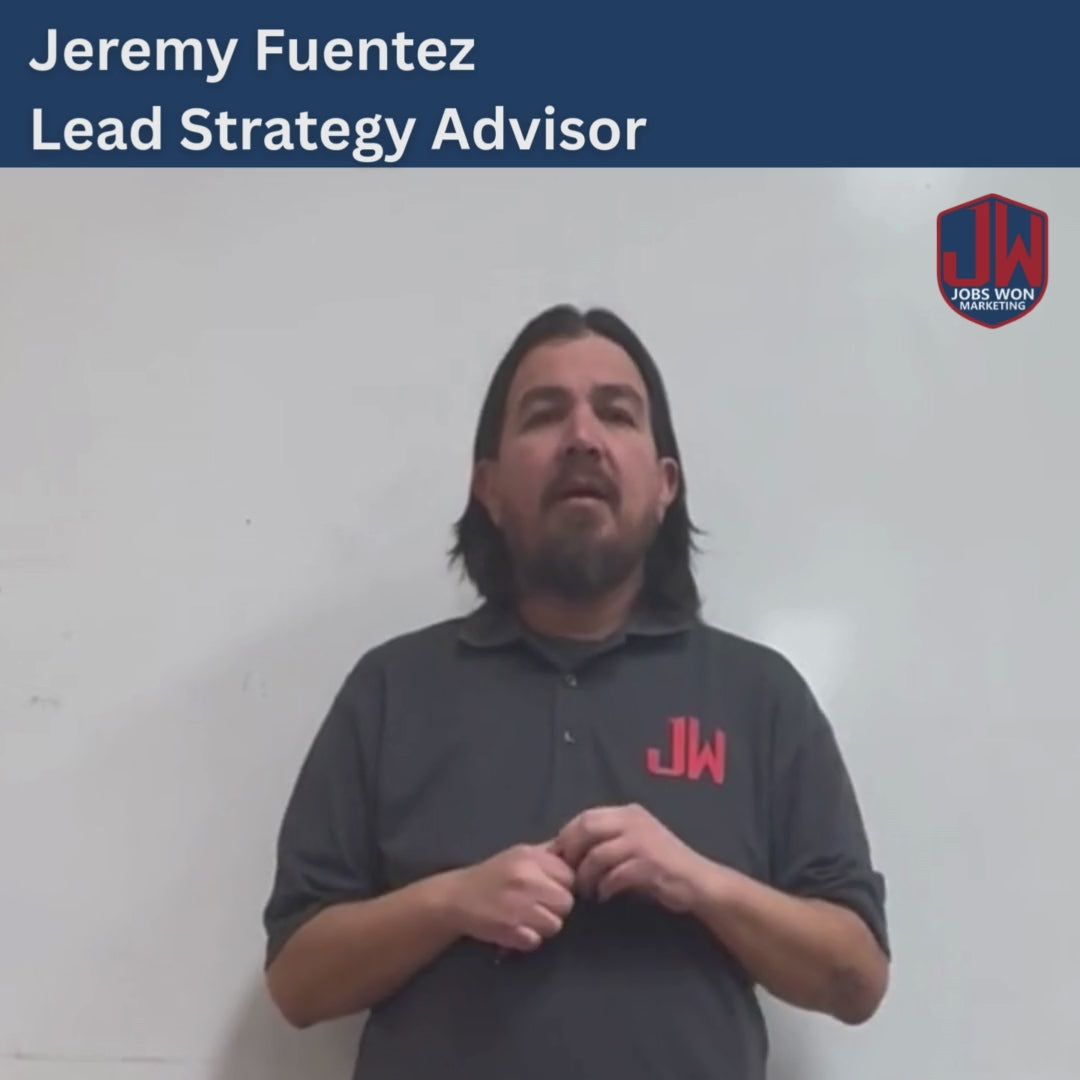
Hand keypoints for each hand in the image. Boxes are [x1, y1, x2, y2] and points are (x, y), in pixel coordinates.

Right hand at [445, 842, 575, 952]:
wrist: (456, 897)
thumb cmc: (493, 874)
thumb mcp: (519, 854)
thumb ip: (548, 854)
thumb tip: (578, 853)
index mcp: (531, 857)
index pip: (570, 876)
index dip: (563, 885)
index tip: (550, 889)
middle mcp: (526, 878)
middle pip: (566, 902)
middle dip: (556, 907)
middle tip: (539, 906)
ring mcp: (518, 905)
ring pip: (555, 925)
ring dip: (543, 926)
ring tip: (527, 918)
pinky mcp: (509, 929)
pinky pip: (536, 941)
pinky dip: (528, 939)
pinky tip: (516, 929)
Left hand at [556, 804, 710, 912]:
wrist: (700, 881)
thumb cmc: (661, 866)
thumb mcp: (633, 844)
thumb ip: (606, 841)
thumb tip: (565, 851)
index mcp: (628, 813)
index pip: (585, 816)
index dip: (566, 837)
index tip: (558, 859)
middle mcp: (634, 821)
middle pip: (587, 828)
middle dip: (571, 853)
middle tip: (567, 875)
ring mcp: (643, 841)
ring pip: (597, 854)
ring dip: (585, 876)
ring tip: (586, 891)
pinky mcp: (649, 865)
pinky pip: (615, 876)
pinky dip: (604, 888)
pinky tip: (605, 896)